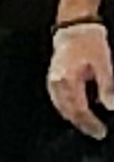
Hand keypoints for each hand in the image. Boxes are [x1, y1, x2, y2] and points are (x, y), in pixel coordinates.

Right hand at [53, 22, 111, 139]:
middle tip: (97, 132)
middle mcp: (56, 84)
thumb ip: (106, 86)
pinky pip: (59, 101)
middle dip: (82, 124)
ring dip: (75, 118)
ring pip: (62, 108)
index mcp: (67, 80)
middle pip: (68, 112)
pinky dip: (69, 109)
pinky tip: (78, 112)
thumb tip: (110, 106)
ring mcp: (52, 82)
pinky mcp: (53, 80)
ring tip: (89, 125)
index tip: (101, 131)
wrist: (75, 28)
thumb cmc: (89, 43)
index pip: (78, 109)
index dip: (90, 123)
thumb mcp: (104, 63)